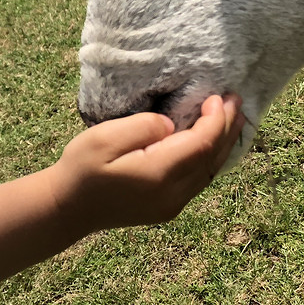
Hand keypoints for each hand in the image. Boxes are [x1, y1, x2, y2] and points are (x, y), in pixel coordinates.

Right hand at [50, 95, 243, 232]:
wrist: (67, 208)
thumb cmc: (80, 168)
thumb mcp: (103, 138)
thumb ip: (141, 127)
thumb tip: (170, 125)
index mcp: (158, 174)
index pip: (201, 144)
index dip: (215, 120)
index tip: (219, 96)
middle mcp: (172, 194)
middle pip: (212, 159)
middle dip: (227, 128)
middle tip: (236, 100)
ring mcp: (171, 205)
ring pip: (209, 172)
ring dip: (223, 144)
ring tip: (232, 118)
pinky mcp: (167, 208)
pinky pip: (199, 180)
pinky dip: (211, 158)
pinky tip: (212, 144)